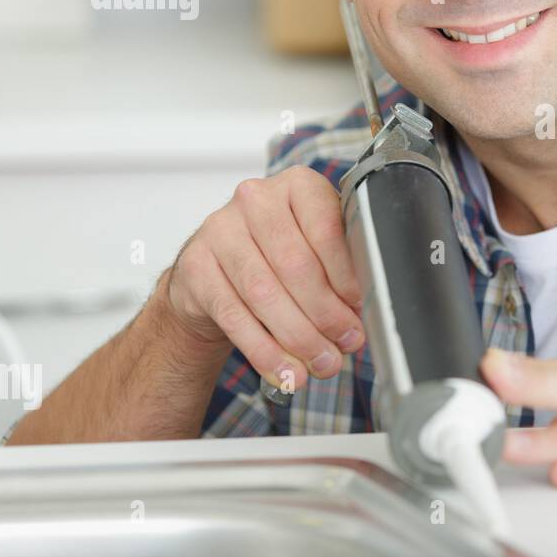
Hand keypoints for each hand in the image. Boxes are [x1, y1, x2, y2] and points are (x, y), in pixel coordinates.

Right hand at [164, 166, 364, 392]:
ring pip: (265, 294)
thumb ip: (341, 269)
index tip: (359, 307)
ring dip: (299, 337)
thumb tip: (362, 313)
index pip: (326, 228)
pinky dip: (265, 351)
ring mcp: (219, 231)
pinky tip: (286, 370)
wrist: (216, 267)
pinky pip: (235, 316)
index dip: (346, 275)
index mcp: (297, 186)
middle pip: (296, 265)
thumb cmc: (277, 253)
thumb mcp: (316, 246)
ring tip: (322, 364)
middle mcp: (255, 200)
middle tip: (346, 343)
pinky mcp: (194, 267)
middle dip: (326, 314)